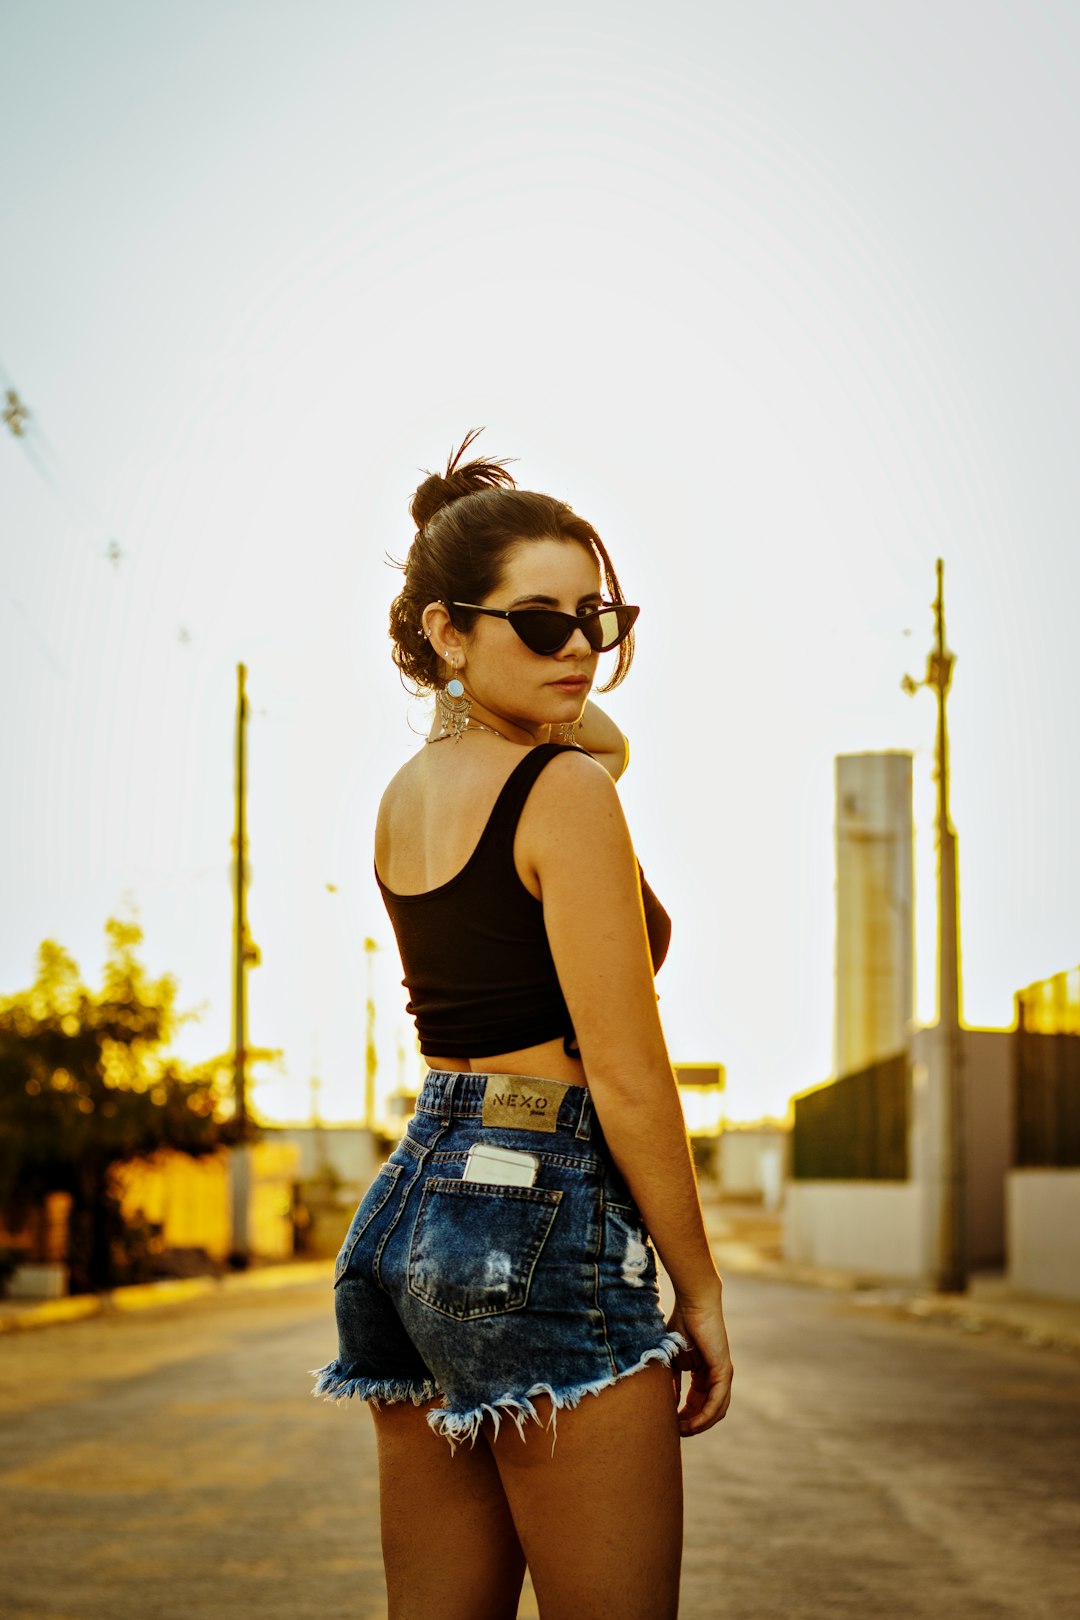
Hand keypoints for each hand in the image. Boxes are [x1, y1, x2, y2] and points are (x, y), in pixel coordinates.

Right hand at [667, 1294, 733, 1436]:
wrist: (693, 1304)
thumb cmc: (681, 1325)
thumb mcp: (672, 1360)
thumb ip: (672, 1382)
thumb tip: (667, 1405)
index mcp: (704, 1373)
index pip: (698, 1403)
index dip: (685, 1417)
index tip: (670, 1425)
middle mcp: (717, 1376)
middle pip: (708, 1411)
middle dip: (692, 1425)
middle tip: (675, 1433)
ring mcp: (723, 1375)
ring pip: (716, 1411)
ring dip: (700, 1425)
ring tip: (683, 1432)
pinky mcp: (724, 1371)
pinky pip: (718, 1401)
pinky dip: (706, 1415)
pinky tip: (693, 1423)